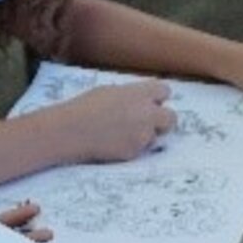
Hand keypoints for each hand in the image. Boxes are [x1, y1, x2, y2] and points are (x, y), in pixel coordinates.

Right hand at [50, 80, 176, 161]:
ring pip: (155, 136)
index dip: (158, 98)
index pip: (165, 91)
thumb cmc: (85, 107)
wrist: (71, 130)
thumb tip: (142, 99)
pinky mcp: (135, 151)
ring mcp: (143, 134)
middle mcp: (147, 113)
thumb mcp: (110, 91)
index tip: (151, 103)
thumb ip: (131, 95)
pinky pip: (140, 149)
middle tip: (149, 123)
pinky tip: (113, 143)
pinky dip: (131, 147)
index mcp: (140, 93)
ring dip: (145, 135)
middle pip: (171, 118)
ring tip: (121, 133)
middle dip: (162, 121)